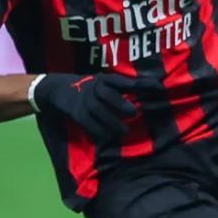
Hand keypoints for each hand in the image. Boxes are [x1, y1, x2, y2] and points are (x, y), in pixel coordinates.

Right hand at [30, 73, 154, 142]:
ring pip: (98, 111)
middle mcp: (94, 87)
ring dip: (111, 123)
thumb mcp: (103, 82)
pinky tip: (107, 138)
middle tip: (134, 113)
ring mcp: (84, 100)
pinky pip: (88, 123)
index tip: (160, 88)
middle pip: (107, 94)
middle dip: (120, 103)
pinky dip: (98, 132)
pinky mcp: (77, 112)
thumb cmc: (88, 87)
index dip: (142, 84)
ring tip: (123, 132)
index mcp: (104, 79)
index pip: (124, 81)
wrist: (57, 88)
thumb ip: (123, 87)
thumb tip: (152, 88)